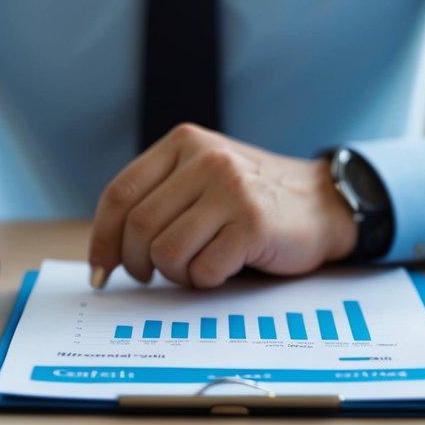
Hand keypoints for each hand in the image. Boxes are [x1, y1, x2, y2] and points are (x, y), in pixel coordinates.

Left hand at [88, 124, 357, 288]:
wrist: (323, 203)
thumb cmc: (251, 200)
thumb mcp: (202, 177)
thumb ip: (159, 197)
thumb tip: (106, 253)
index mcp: (183, 143)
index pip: (120, 194)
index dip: (102, 238)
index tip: (101, 270)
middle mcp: (205, 159)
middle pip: (138, 227)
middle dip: (137, 264)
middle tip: (152, 276)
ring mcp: (231, 189)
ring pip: (166, 251)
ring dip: (176, 274)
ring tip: (196, 266)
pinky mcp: (253, 223)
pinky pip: (203, 269)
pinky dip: (206, 281)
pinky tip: (223, 268)